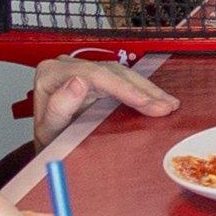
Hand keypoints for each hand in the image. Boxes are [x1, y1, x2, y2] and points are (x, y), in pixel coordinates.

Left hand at [21, 53, 176, 131]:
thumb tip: (77, 82)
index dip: (122, 87)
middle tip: (164, 107)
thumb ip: (59, 107)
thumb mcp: (49, 131)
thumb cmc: (47, 142)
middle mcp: (66, 66)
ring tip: (168, 105)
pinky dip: (142, 90)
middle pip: (111, 72)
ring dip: (147, 90)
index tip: (144, 102)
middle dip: (141, 90)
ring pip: (121, 73)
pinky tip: (158, 99)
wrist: (50, 148)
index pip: (93, 74)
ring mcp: (82, 70)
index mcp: (51, 74)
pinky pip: (123, 79)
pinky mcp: (96, 77)